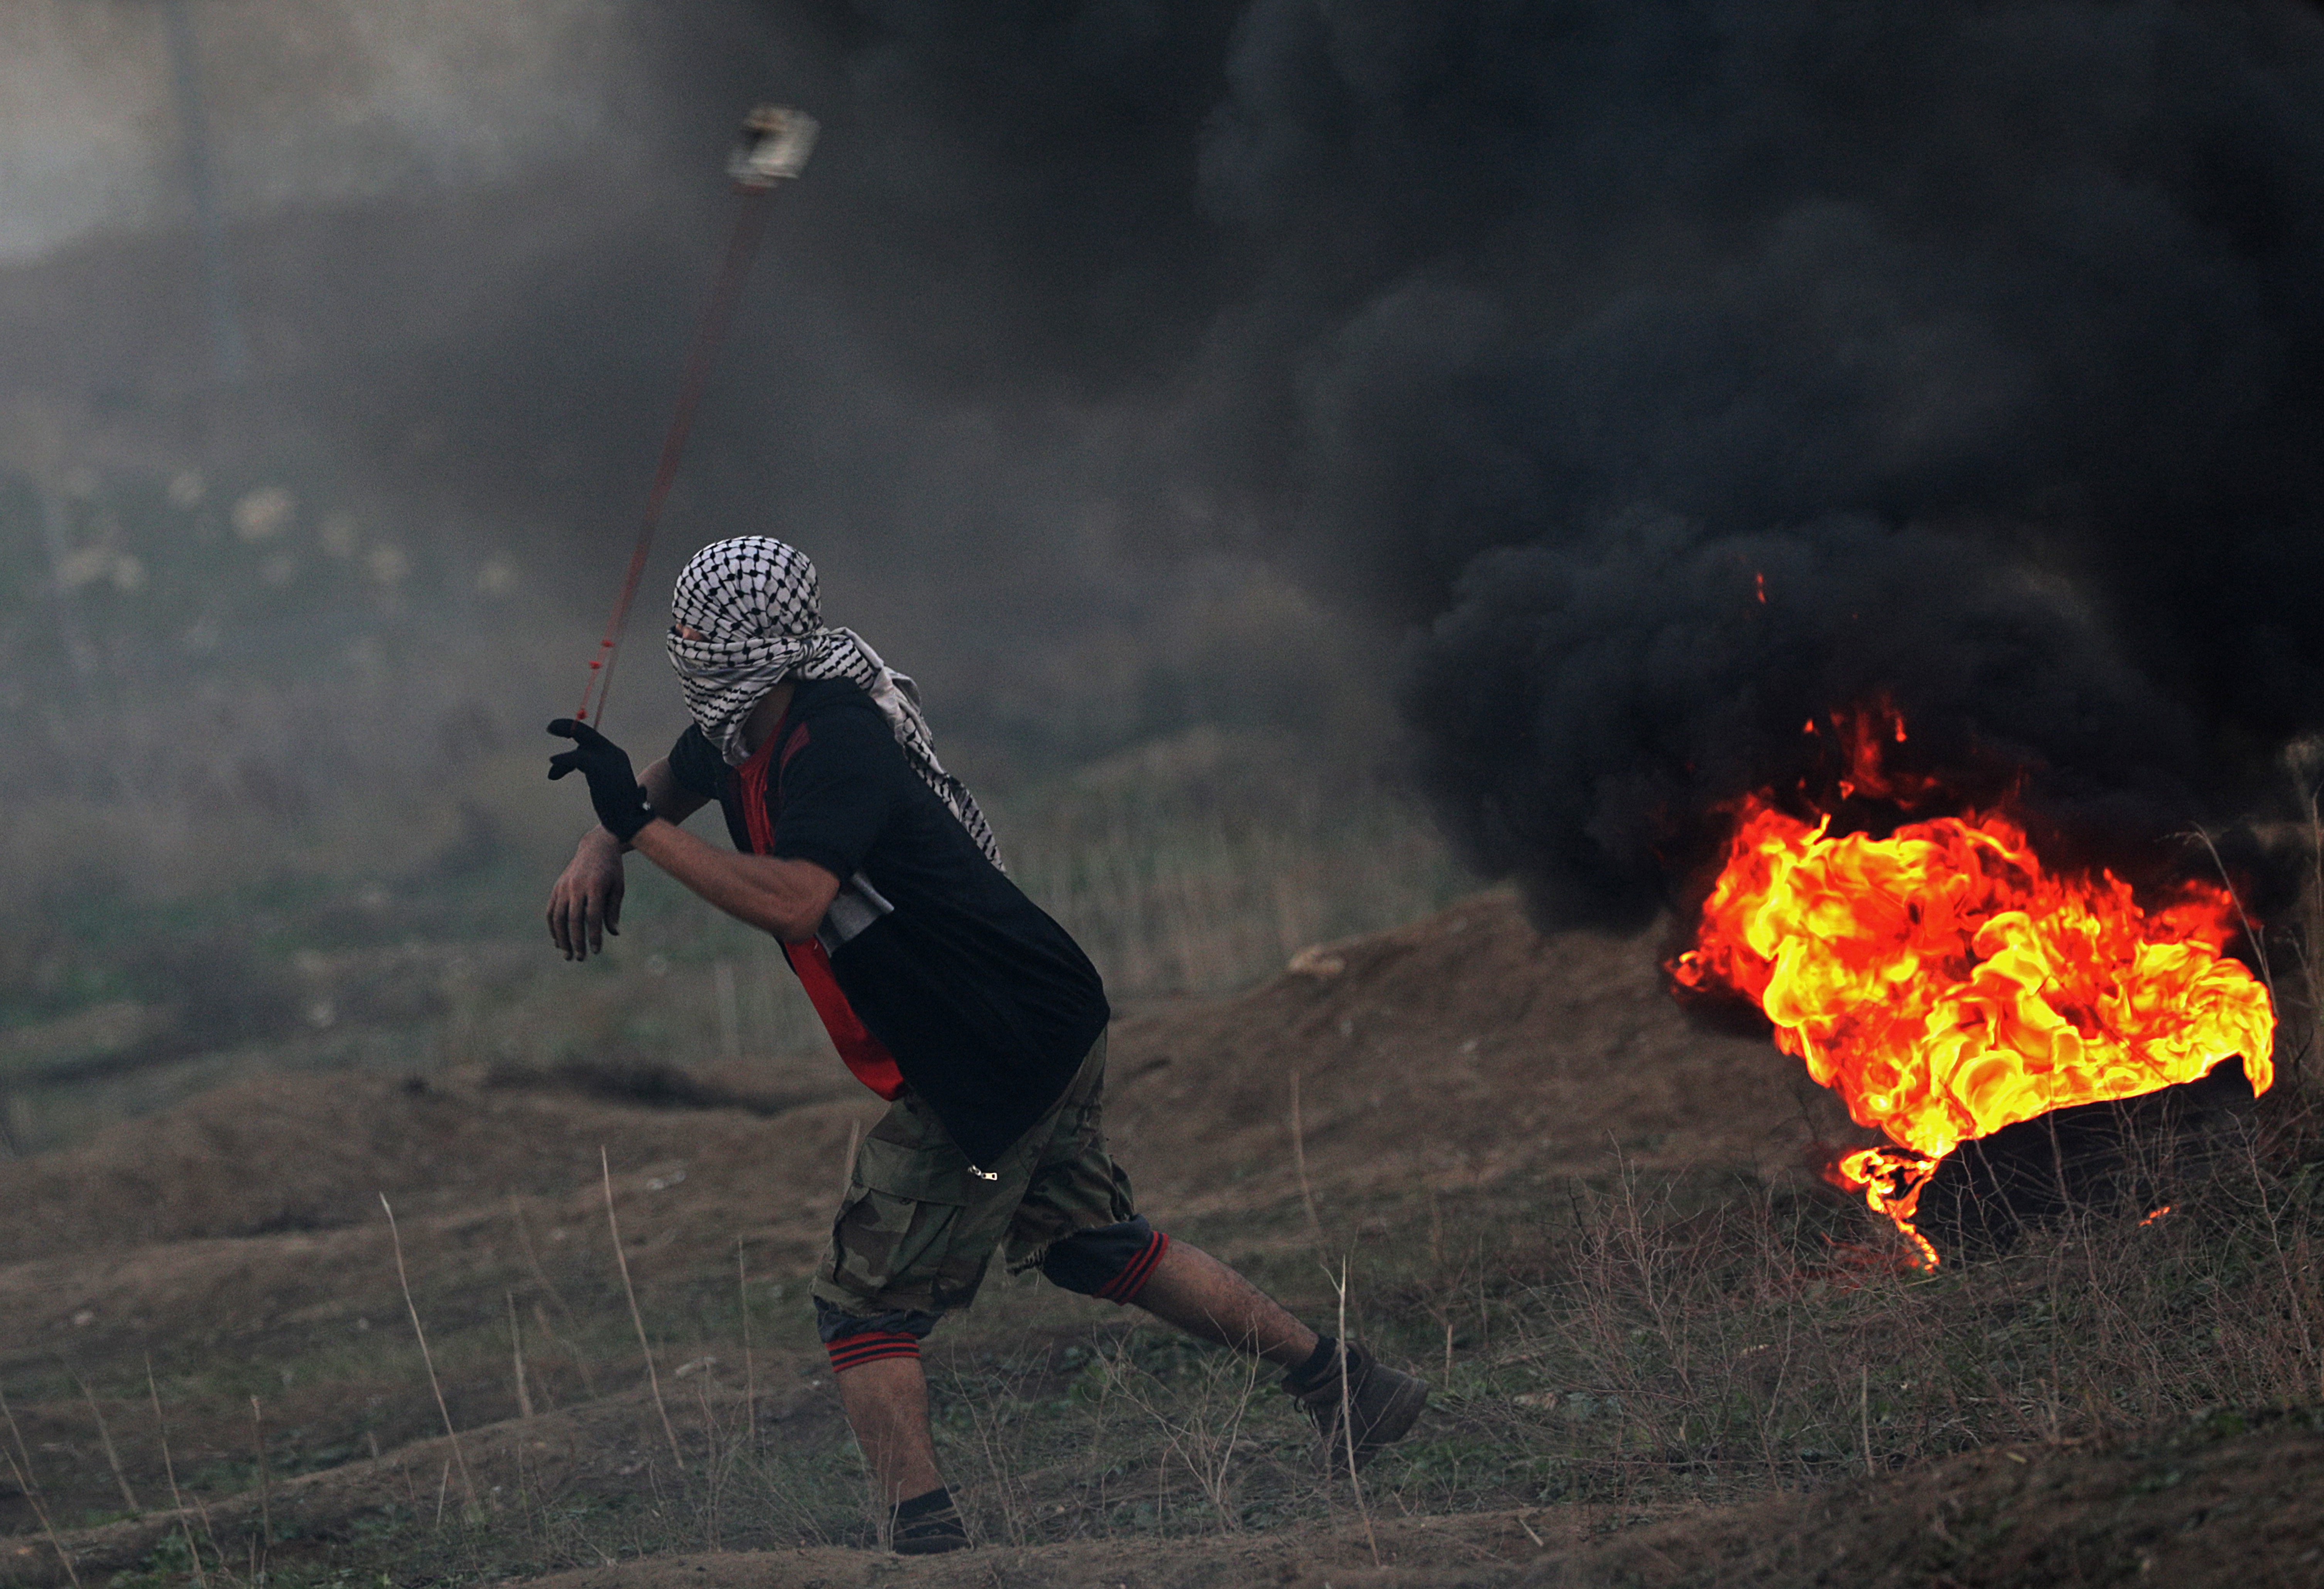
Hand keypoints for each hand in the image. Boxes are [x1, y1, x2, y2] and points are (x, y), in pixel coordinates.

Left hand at [547, 718, 654, 841]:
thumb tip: (564, 768)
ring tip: (553, 775)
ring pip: (579, 747)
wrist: (632, 821)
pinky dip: (563, 760)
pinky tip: (554, 762)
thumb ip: (591, 773)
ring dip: (563, 761)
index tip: (562, 739)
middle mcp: (613, 753)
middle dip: (566, 727)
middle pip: (585, 733)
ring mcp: (608, 759)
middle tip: (550, 727)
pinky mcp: (600, 768)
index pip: (592, 740)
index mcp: (616, 756)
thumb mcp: (604, 786)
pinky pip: (577, 758)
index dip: (575, 736)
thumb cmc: (617, 809)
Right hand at [547, 830, 625, 960]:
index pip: (593, 916)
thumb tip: (613, 933)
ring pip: (558, 917)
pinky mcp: (557, 887)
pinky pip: (551, 910)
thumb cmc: (612, 870)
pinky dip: (553, 927)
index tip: (596, 951)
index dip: (593, 935)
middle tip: (580, 958)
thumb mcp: (618, 887)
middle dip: (576, 941)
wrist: (596, 847)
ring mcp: (564, 886)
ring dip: (561, 938)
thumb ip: (613, 910)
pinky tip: (558, 941)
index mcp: (596, 886)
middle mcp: (577, 886)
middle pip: (574, 919)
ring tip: (566, 954)